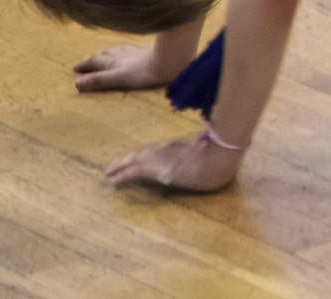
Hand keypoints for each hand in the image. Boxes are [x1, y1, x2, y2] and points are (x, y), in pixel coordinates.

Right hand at [74, 44, 178, 93]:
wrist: (172, 60)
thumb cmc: (145, 72)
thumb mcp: (118, 78)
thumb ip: (99, 81)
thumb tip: (77, 84)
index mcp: (115, 62)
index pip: (96, 62)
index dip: (85, 65)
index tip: (75, 68)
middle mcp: (124, 55)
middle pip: (107, 55)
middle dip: (96, 57)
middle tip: (90, 59)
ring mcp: (137, 53)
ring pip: (120, 50)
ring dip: (111, 52)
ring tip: (108, 52)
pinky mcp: (150, 52)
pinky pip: (134, 49)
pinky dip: (128, 49)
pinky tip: (134, 50)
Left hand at [104, 133, 240, 193]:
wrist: (218, 161)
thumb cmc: (221, 158)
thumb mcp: (214, 154)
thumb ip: (210, 152)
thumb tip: (218, 150)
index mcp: (180, 147)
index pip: (158, 150)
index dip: (146, 155)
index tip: (138, 158)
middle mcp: (167, 150)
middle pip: (143, 153)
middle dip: (128, 160)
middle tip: (114, 166)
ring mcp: (159, 158)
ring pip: (133, 161)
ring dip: (120, 166)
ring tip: (109, 172)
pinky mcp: (154, 168)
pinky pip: (132, 173)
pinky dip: (121, 177)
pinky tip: (111, 182)